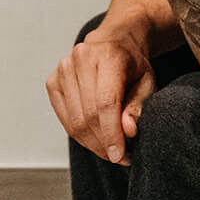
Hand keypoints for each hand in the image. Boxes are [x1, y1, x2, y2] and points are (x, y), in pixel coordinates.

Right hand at [45, 27, 156, 164]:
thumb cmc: (132, 65)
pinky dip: (80, 135)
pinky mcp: (53, 81)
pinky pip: (65, 118)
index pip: (105, 101)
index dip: (111, 133)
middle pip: (89, 114)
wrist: (113, 43)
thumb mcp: (147, 82)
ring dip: (92, 143)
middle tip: (120, 157)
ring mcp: (63, 69)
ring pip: (74, 121)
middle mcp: (81, 58)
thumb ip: (138, 106)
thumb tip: (128, 131)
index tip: (119, 155)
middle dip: (104, 143)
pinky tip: (95, 139)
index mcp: (108, 55)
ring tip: (109, 150)